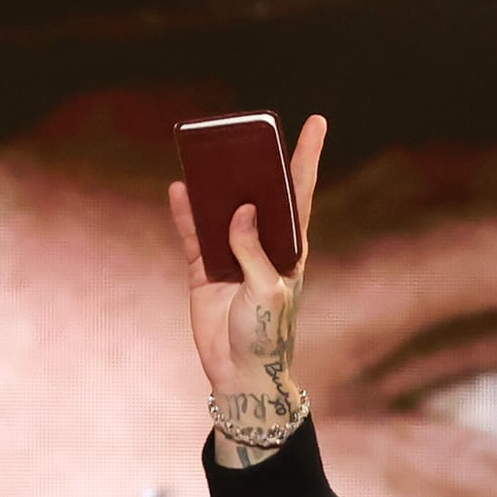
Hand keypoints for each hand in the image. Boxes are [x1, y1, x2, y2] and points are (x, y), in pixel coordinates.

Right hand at [168, 113, 327, 433]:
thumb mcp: (268, 290)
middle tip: (250, 127)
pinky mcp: (204, 270)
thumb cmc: (267, 335)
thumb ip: (253, 249)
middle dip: (254, 160)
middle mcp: (261, 245)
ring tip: (207, 148)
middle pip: (258, 192)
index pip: (300, 194)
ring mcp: (231, 255)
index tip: (317, 122)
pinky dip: (186, 213)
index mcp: (289, 249)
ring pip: (221, 208)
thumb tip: (241, 209)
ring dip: (214, 181)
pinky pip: (193, 234)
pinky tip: (180, 188)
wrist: (241, 374)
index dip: (306, 158)